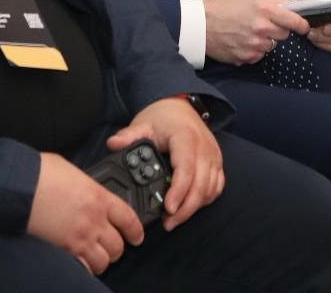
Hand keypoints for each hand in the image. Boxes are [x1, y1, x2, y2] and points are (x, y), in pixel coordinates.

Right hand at [25, 152, 145, 275]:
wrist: (20, 185)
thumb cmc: (42, 173)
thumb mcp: (74, 173)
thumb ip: (86, 186)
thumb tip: (85, 192)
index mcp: (100, 197)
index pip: (129, 218)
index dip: (136, 231)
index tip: (137, 236)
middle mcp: (94, 220)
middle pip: (118, 245)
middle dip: (117, 248)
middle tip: (113, 247)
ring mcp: (80, 237)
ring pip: (103, 260)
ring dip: (102, 260)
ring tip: (97, 257)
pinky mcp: (64, 249)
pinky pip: (83, 267)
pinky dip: (85, 267)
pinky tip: (80, 262)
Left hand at [107, 96, 223, 229]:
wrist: (179, 107)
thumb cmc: (162, 118)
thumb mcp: (143, 124)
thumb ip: (128, 136)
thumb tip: (113, 144)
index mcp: (186, 138)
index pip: (186, 169)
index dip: (178, 192)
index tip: (167, 209)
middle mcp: (204, 147)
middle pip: (201, 185)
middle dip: (186, 209)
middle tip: (168, 223)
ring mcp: (213, 155)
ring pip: (210, 189)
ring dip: (194, 207)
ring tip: (175, 218)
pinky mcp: (217, 162)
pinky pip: (217, 186)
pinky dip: (205, 199)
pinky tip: (190, 206)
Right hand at [202, 0, 309, 65]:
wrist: (202, 24)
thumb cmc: (226, 5)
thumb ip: (273, 0)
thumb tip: (292, 7)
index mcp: (265, 9)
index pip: (294, 20)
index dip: (301, 24)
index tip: (304, 26)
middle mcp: (262, 28)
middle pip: (285, 34)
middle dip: (279, 29)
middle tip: (266, 23)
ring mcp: (254, 45)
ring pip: (272, 45)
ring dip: (266, 40)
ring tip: (250, 31)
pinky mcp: (247, 57)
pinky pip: (260, 55)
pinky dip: (255, 49)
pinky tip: (243, 40)